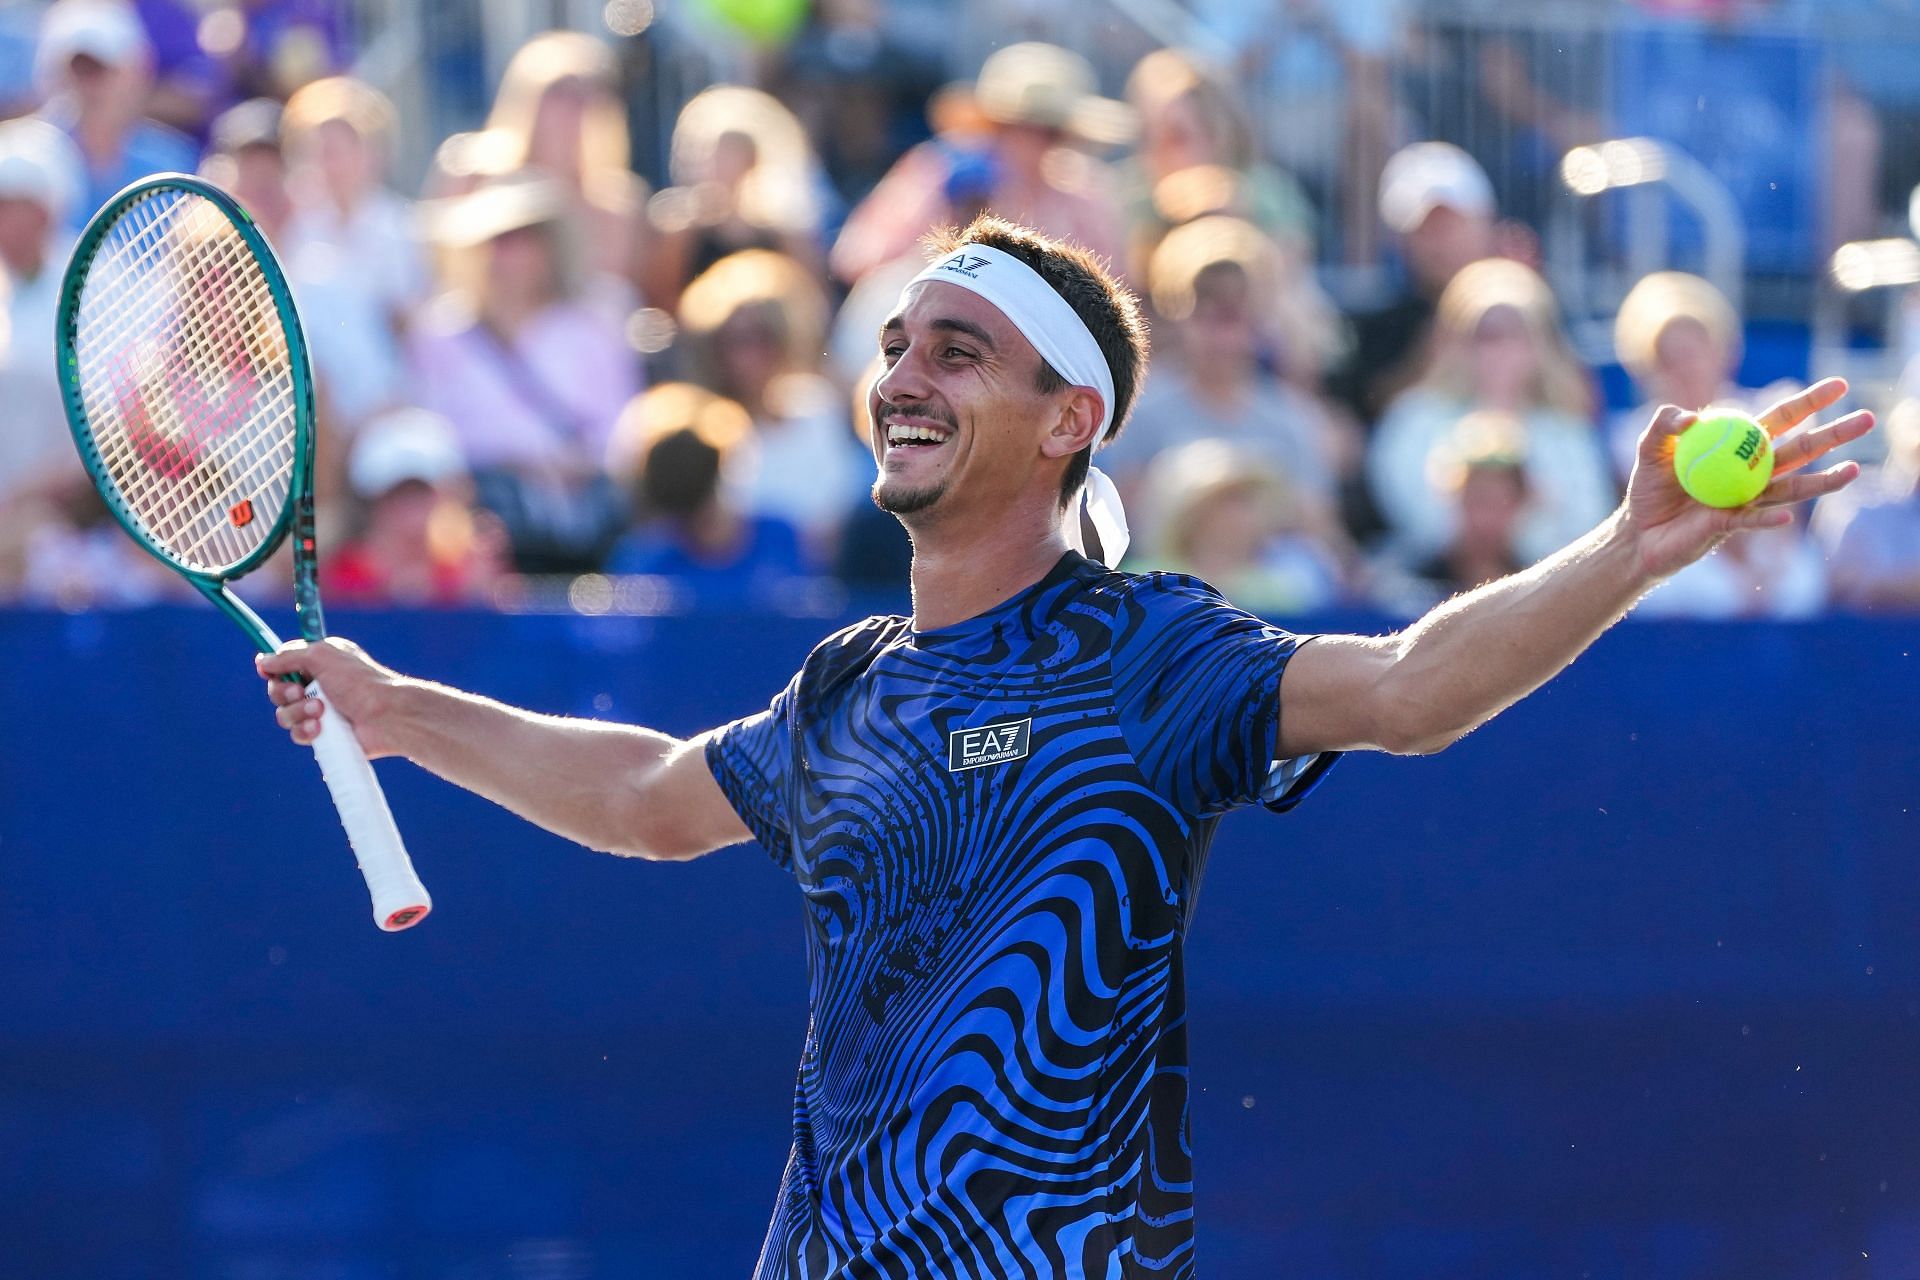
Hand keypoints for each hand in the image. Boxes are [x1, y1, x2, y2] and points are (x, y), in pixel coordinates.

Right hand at [256, 638, 409, 757]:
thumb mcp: (322, 656)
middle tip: (301, 692)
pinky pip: (298, 734)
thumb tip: (263, 661)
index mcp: (321, 661)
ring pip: (285, 714)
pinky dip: (305, 731)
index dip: (274, 669)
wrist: (386, 716)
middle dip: (284, 693)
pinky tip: (320, 729)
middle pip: (278, 690)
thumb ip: (289, 656)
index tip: (269, 672)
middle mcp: (319, 684)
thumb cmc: (360, 682)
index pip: (284, 664)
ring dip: (298, 712)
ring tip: (321, 711)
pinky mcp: (324, 733)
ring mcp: (321, 710)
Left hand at [1621, 377, 1874, 580]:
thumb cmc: (1649, 488)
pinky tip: (1789, 515)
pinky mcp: (1728, 527)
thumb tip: (1691, 418)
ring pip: (1791, 488)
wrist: (1636, 532)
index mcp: (1738, 448)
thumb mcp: (1649, 448)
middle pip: (1800, 451)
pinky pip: (1752, 521)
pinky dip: (1769, 518)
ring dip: (1822, 481)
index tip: (1840, 385)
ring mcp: (1745, 501)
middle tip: (1868, 418)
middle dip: (1834, 435)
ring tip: (1854, 470)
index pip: (1781, 420)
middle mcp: (1751, 474)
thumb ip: (1664, 424)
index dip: (1809, 402)